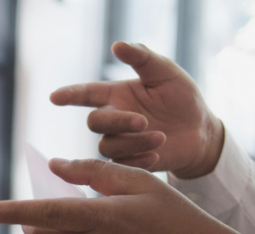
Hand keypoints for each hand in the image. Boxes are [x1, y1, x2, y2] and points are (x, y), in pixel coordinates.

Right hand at [52, 42, 223, 178]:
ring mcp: (119, 142)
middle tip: (143, 121)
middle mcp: (113, 119)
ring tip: (161, 137)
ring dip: (134, 142)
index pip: (86, 94)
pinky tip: (157, 155)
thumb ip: (142, 57)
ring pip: (108, 146)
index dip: (70, 94)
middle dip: (117, 122)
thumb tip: (116, 46)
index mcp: (116, 95)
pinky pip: (121, 166)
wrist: (200, 131)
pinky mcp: (128, 163)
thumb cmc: (181, 98)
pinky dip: (138, 160)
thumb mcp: (166, 72)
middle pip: (95, 123)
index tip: (55, 97)